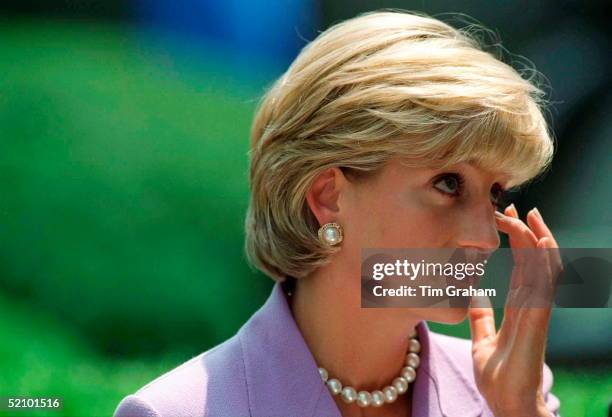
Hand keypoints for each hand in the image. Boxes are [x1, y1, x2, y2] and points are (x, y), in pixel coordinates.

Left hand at [467, 204, 560, 416]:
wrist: (504, 402)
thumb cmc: (497, 374)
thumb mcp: (480, 335)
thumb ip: (479, 314)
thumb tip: (472, 291)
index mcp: (518, 304)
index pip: (522, 264)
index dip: (516, 240)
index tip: (504, 216)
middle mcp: (530, 303)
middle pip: (534, 259)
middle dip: (527, 230)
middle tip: (515, 205)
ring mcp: (536, 310)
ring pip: (545, 266)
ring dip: (538, 238)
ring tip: (530, 214)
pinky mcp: (537, 320)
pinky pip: (545, 285)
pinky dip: (545, 262)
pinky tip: (540, 241)